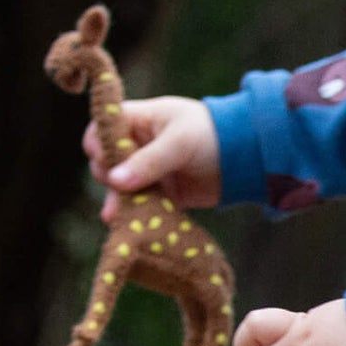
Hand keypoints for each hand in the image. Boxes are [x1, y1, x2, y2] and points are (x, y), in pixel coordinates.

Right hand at [83, 94, 220, 224]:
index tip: (103, 159)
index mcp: (139, 120)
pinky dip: (136, 213)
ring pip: (121, 187)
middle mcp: (139, 144)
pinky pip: (141, 204)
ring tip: (115, 216)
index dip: (98, 144)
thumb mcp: (179, 142)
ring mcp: (149, 170)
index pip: (102, 128)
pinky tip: (130, 225)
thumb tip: (114, 181)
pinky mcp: (162, 192)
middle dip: (107, 176)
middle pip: (107, 161)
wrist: (247, 158)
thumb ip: (149, 161)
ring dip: (118, 200)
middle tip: (117, 187)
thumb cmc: (212, 135)